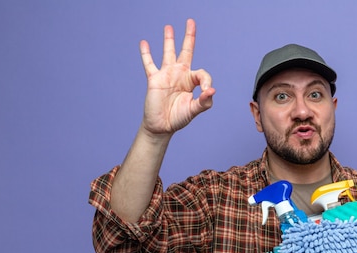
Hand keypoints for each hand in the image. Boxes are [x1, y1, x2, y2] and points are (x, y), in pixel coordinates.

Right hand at [139, 19, 214, 136]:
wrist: (161, 126)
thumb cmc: (179, 118)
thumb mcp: (194, 110)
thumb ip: (204, 101)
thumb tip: (212, 90)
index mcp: (192, 81)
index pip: (202, 73)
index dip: (206, 81)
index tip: (206, 91)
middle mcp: (180, 74)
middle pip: (186, 51)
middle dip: (189, 37)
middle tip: (191, 22)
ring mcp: (167, 75)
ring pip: (168, 53)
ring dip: (169, 40)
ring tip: (169, 27)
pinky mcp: (154, 79)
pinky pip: (149, 63)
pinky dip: (146, 53)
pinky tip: (144, 42)